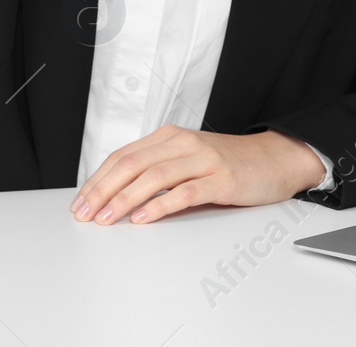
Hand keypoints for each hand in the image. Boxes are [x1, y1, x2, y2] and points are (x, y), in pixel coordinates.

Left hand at [69, 125, 325, 225]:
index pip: (123, 156)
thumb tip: (116, 198)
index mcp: (170, 137)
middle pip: (132, 164)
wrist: (276, 159)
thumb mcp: (188, 160)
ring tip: (106, 218)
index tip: (80, 202)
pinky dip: (160, 206)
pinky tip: (143, 218)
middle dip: (102, 190)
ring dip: (125, 199)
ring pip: (153, 176)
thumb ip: (157, 171)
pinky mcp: (220, 178)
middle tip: (84, 213)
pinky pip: (184, 192)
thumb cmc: (229, 164)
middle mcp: (183, 143)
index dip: (97, 180)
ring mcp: (202, 159)